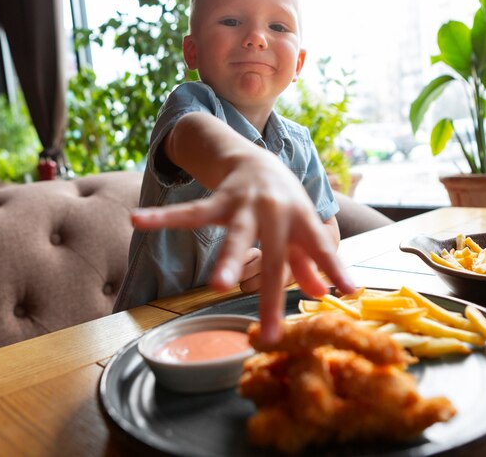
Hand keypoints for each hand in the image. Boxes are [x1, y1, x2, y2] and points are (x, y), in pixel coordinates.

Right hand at [132, 115, 354, 343]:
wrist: (258, 158)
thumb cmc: (284, 201)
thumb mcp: (302, 226)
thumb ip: (312, 259)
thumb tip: (320, 292)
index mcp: (300, 219)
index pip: (319, 246)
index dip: (334, 268)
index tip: (348, 293)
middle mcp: (276, 211)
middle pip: (274, 253)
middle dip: (272, 290)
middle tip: (270, 327)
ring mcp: (246, 205)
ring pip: (234, 235)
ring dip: (227, 260)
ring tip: (218, 285)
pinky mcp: (219, 200)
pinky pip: (192, 213)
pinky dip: (165, 218)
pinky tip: (138, 220)